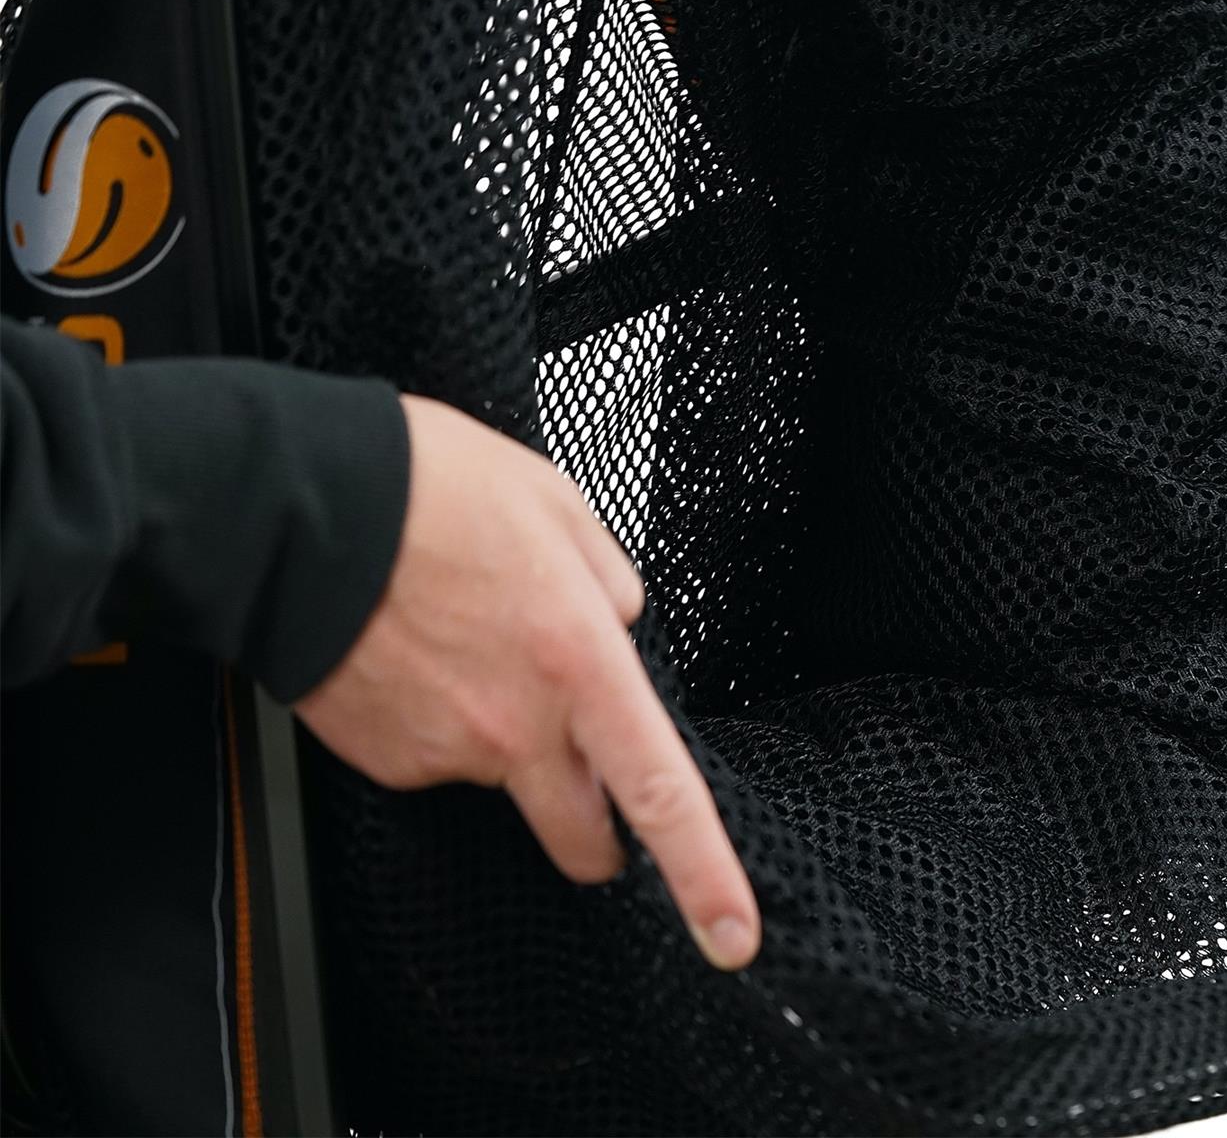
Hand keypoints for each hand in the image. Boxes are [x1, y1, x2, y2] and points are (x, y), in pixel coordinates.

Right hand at [292, 393, 759, 970]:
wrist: (295, 513)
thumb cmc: (427, 493)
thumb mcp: (557, 506)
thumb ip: (609, 584)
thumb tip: (618, 626)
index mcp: (579, 662)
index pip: (659, 792)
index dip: (703, 874)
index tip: (730, 934)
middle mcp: (516, 725)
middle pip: (580, 833)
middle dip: (597, 834)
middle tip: (587, 783)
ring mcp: (446, 752)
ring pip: (501, 777)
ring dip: (502, 738)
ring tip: (466, 642)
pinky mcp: (386, 761)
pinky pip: (436, 757)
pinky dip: (438, 721)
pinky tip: (418, 655)